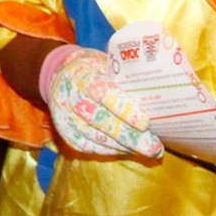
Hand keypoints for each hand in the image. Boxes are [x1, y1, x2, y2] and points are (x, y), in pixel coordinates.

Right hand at [45, 47, 162, 158]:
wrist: (59, 76)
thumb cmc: (92, 70)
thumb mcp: (104, 65)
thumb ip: (123, 79)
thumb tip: (155, 96)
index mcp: (82, 76)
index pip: (104, 94)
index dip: (124, 110)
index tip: (145, 122)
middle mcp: (72, 99)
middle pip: (104, 123)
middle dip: (132, 138)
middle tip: (155, 147)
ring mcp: (68, 120)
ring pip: (100, 139)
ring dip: (127, 147)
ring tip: (151, 151)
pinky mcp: (68, 136)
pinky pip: (94, 148)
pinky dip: (114, 151)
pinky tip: (130, 150)